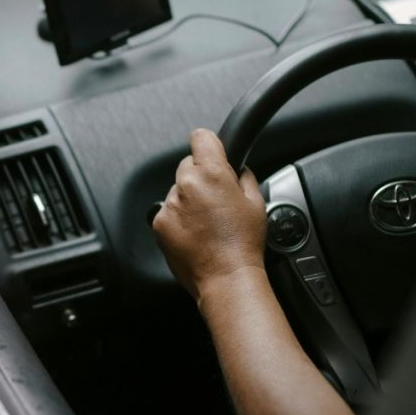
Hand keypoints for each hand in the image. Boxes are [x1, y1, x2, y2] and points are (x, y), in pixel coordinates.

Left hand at [152, 128, 266, 300]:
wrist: (226, 277)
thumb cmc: (243, 244)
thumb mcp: (256, 202)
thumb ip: (244, 177)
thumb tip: (238, 169)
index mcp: (212, 174)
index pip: (200, 137)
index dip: (208, 145)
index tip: (211, 153)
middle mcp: (186, 185)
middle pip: (187, 165)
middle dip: (200, 176)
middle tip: (216, 199)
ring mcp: (169, 205)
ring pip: (177, 190)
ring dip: (188, 199)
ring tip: (207, 223)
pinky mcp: (159, 224)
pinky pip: (168, 211)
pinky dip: (178, 218)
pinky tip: (195, 233)